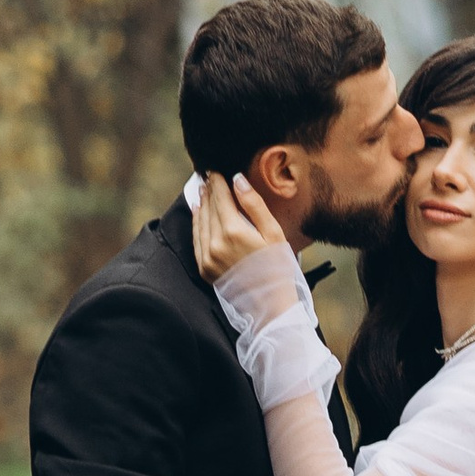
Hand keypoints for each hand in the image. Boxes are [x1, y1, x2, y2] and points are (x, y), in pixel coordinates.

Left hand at [192, 167, 289, 285]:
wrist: (270, 305)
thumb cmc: (278, 267)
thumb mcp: (274, 233)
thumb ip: (254, 205)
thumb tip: (237, 179)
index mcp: (234, 231)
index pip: (221, 197)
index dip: (217, 181)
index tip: (215, 170)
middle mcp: (215, 243)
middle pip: (209, 207)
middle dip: (209, 190)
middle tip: (208, 175)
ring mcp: (207, 257)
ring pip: (199, 221)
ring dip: (201, 204)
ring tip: (204, 190)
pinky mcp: (204, 268)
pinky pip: (196, 239)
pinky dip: (196, 222)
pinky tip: (199, 212)